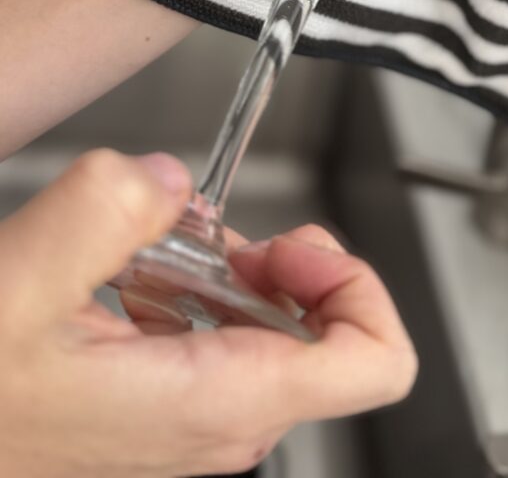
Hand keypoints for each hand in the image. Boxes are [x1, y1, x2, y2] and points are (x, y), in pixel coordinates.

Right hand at [0, 150, 416, 476]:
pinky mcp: (166, 407)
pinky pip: (220, 339)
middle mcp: (223, 423)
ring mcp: (196, 421)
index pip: (376, 363)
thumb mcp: (23, 281)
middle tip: (216, 234)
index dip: (355, 283)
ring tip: (160, 248)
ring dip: (231, 273)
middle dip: (284, 265)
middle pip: (327, 334)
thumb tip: (167, 180)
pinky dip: (194, 293)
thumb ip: (109, 205)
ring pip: (270, 331)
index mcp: (217, 400)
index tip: (288, 246)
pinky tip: (133, 277)